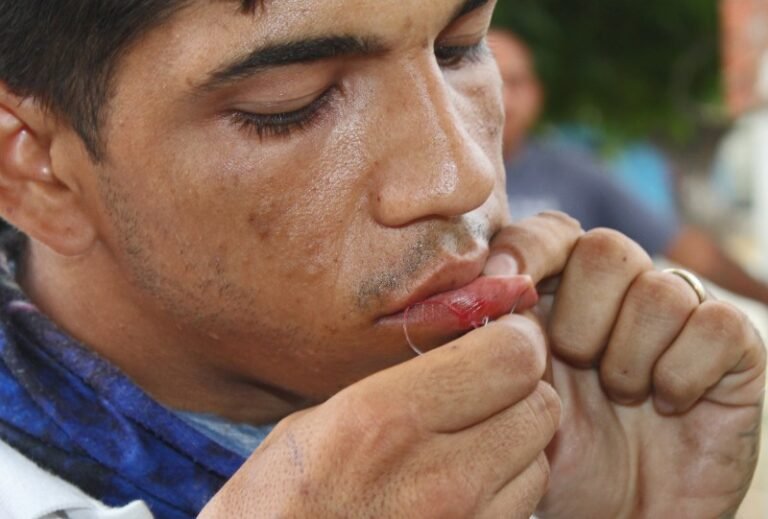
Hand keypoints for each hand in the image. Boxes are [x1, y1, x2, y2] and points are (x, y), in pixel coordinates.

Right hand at [199, 313, 558, 517]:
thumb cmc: (277, 506)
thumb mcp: (315, 423)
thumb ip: (393, 384)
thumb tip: (455, 355)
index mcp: (386, 418)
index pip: (511, 357)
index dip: (517, 339)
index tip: (504, 337)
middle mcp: (437, 474)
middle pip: (540, 406)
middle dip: (523, 388)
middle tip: (492, 388)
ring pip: (539, 459)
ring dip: (517, 442)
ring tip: (475, 442)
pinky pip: (525, 506)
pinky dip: (509, 488)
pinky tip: (469, 485)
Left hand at [487, 213, 766, 517]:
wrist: (619, 517)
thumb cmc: (557, 457)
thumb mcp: (506, 395)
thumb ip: (492, 333)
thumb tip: (483, 281)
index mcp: (563, 291)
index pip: (550, 231)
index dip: (529, 249)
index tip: (507, 282)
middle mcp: (622, 293)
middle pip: (606, 249)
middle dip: (581, 316)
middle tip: (575, 365)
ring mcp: (679, 315)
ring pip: (660, 290)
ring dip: (628, 357)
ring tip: (621, 397)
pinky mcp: (730, 347)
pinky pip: (714, 325)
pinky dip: (681, 372)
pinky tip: (667, 403)